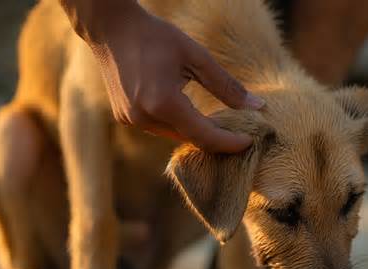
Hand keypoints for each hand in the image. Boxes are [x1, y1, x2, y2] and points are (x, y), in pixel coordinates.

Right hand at [60, 0, 263, 152]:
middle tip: (239, 131)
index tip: (249, 142)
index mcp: (164, 103)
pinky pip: (158, 127)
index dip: (229, 142)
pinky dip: (176, 123)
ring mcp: (132, 120)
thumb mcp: (197, 57)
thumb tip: (257, 107)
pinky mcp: (124, 117)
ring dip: (195, 130)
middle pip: (190, 139)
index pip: (205, 136)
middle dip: (215, 138)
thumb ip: (226, 86)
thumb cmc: (156, 36)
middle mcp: (145, 117)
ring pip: (174, 135)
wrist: (111, 28)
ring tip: (217, 121)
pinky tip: (187, 112)